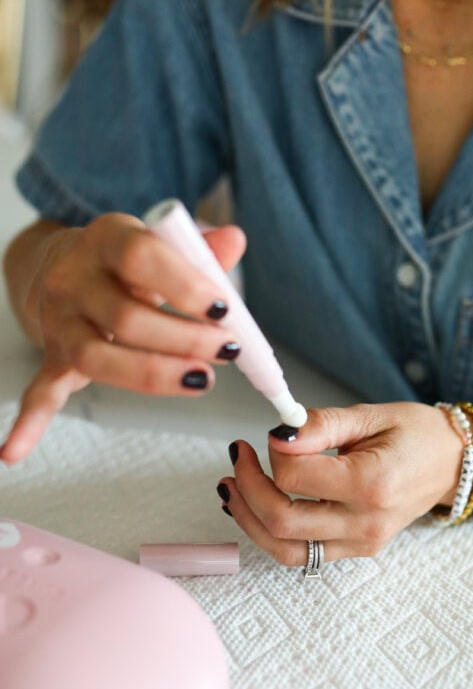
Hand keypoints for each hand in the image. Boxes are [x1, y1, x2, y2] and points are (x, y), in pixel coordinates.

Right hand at [1, 213, 245, 462]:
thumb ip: (201, 248)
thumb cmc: (130, 261)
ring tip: (201, 380)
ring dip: (152, 374)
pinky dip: (29, 422)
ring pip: (96, 357)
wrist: (65, 265)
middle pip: (125, 317)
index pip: (140, 257)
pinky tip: (16, 450)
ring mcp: (60, 320)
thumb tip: (235, 239)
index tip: (222, 309)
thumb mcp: (162, 243)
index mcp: (106, 238)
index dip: (183, 285)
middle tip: (227, 349)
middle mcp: (73, 277)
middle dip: (183, 339)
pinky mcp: (53, 356)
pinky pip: (40, 390)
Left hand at [217, 403, 463, 564]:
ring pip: (285, 549)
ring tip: (232, 487)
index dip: (273, 453)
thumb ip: (321, 425)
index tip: (273, 432)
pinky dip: (272, 533)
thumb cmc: (416, 433)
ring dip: (249, 519)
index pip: (295, 478)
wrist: (453, 462)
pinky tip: (257, 506)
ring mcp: (362, 542)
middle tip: (238, 456)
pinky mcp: (357, 550)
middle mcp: (366, 522)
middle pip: (282, 520)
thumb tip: (277, 434)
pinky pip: (302, 554)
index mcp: (372, 484)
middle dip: (248, 488)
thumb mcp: (370, 415)